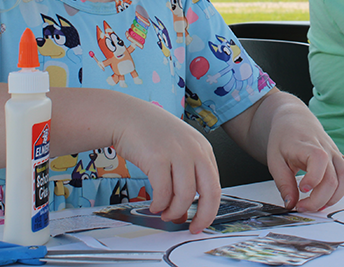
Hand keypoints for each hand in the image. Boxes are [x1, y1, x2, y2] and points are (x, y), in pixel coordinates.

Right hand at [112, 99, 220, 233]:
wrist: (127, 116)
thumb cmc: (151, 134)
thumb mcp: (177, 151)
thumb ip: (184, 178)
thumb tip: (183, 212)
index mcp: (203, 149)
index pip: (216, 185)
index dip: (210, 209)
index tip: (201, 222)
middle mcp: (194, 150)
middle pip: (209, 192)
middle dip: (202, 215)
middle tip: (192, 227)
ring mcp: (177, 153)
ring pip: (185, 195)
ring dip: (174, 211)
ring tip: (165, 213)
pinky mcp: (158, 158)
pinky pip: (163, 192)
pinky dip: (159, 204)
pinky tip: (154, 204)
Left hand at [263, 96, 343, 212]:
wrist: (294, 120)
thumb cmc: (284, 138)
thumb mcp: (274, 160)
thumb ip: (283, 183)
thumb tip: (290, 204)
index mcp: (306, 145)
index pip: (319, 159)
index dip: (313, 179)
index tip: (302, 189)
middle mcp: (325, 149)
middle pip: (333, 178)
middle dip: (319, 199)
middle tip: (303, 206)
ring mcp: (335, 153)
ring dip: (334, 197)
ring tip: (318, 203)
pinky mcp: (340, 158)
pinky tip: (334, 192)